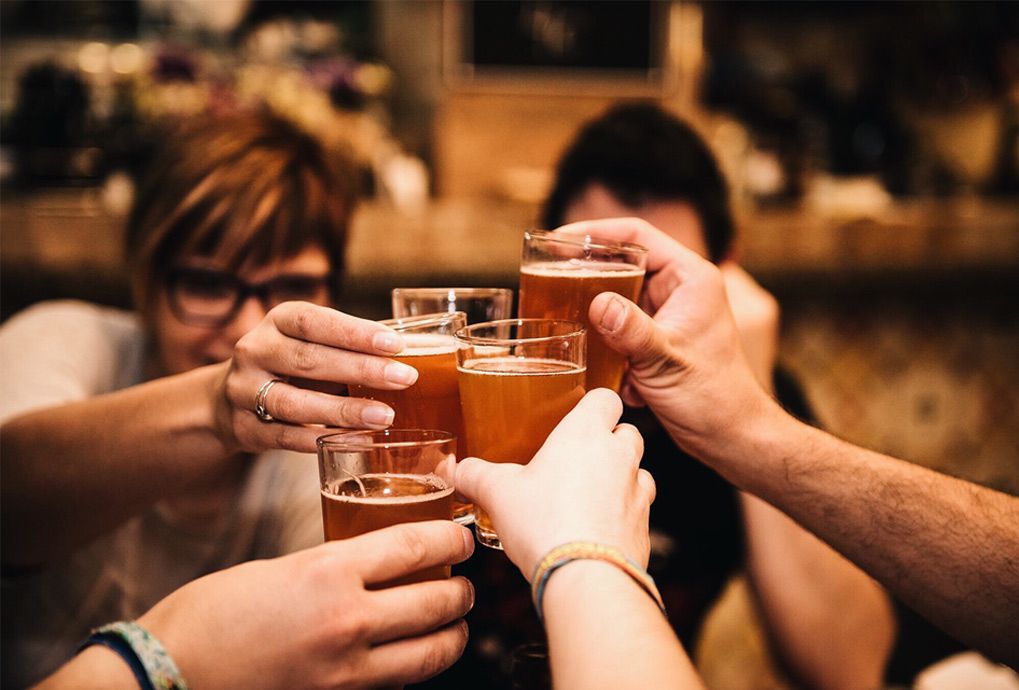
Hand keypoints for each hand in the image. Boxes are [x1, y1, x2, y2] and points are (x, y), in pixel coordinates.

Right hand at [139, 521, 474, 689]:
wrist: (166, 674)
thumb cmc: (212, 613)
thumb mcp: (281, 568)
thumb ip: (334, 566)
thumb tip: (377, 565)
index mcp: (329, 571)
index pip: (415, 545)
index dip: (450, 538)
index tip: (461, 535)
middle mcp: (347, 620)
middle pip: (436, 601)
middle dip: (462, 591)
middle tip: (465, 582)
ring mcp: (345, 670)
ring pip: (430, 653)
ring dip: (452, 635)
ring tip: (454, 622)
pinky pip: (396, 683)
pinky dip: (417, 668)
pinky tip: (415, 656)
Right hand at [213, 301, 419, 452]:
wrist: (228, 401)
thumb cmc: (291, 367)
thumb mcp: (311, 344)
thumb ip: (351, 346)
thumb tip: (418, 349)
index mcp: (279, 322)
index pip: (316, 321)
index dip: (355, 332)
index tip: (396, 344)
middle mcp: (255, 351)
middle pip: (309, 360)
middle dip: (361, 370)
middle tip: (405, 379)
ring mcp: (244, 391)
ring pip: (296, 402)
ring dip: (344, 411)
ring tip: (385, 416)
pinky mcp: (244, 428)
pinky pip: (286, 437)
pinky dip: (322, 440)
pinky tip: (357, 441)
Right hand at [453, 389, 653, 577]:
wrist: (585, 577)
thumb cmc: (543, 523)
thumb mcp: (498, 493)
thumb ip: (475, 475)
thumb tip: (457, 470)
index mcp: (585, 434)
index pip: (606, 398)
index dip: (594, 405)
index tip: (579, 416)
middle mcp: (619, 456)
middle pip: (628, 432)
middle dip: (609, 441)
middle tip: (578, 459)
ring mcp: (637, 491)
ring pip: (639, 471)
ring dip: (621, 478)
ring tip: (590, 496)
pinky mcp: (644, 526)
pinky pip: (639, 510)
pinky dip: (624, 514)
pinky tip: (599, 529)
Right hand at [553, 218, 779, 460]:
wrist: (729, 436)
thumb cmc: (712, 397)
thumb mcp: (667, 360)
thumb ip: (632, 331)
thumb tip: (598, 303)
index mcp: (690, 278)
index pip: (638, 235)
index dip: (595, 232)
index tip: (558, 240)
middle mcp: (678, 288)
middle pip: (622, 263)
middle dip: (586, 274)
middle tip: (547, 278)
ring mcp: (666, 313)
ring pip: (617, 296)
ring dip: (593, 313)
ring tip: (562, 320)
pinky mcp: (655, 338)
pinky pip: (619, 326)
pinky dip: (605, 342)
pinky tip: (600, 366)